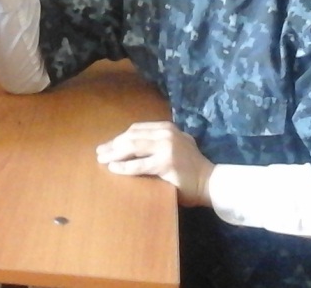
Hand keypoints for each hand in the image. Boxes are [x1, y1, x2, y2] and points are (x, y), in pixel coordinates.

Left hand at [96, 121, 213, 206]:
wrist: (211, 182)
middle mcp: (166, 133)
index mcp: (167, 128)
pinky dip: (124, 167)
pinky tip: (113, 169)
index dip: (120, 137)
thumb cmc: (191, 169)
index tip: (107, 145)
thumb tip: (129, 148)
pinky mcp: (166, 163)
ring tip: (102, 159)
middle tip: (99, 152)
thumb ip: (157, 143)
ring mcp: (167, 147)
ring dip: (114, 153)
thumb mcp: (175, 147)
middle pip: (132, 136)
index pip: (137, 129)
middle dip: (113, 144)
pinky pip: (139, 165)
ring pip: (133, 147)